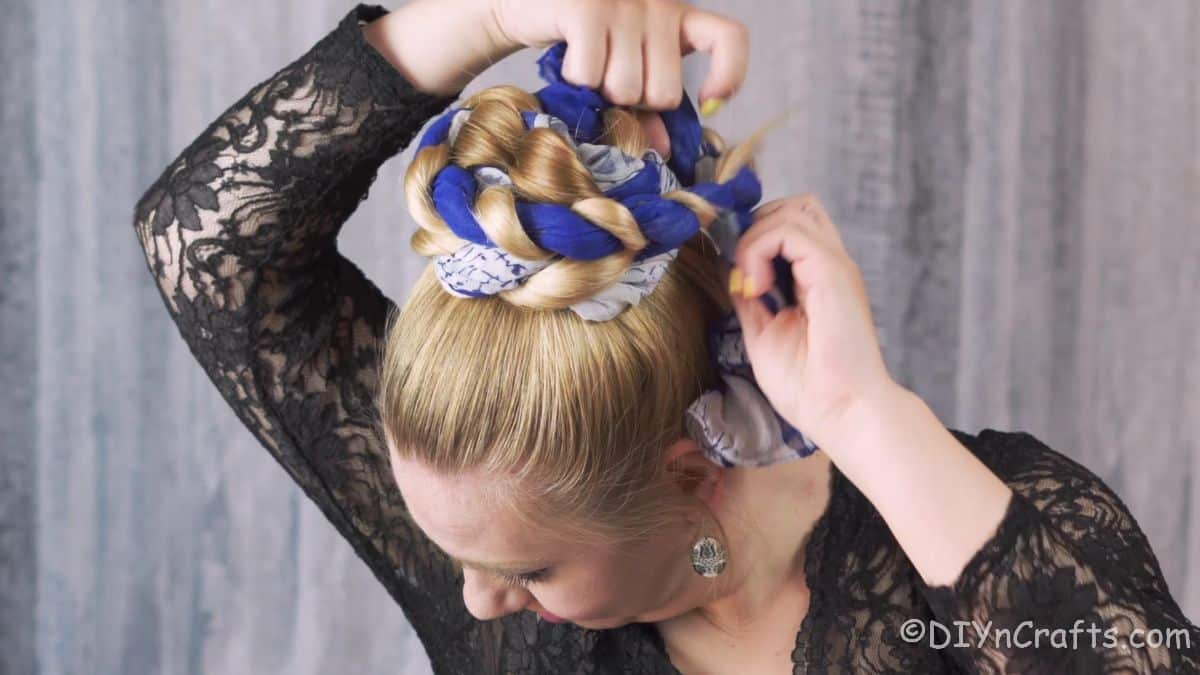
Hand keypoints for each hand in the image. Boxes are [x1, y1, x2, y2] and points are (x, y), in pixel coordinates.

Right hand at [488, 0, 748, 109]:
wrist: (526, 5)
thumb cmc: (583, 43)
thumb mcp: (623, 72)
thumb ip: (647, 109)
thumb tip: (662, 151)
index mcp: (677, 17)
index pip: (729, 38)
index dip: (729, 74)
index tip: (710, 101)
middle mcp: (657, 4)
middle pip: (665, 92)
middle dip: (634, 102)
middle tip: (612, 81)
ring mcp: (622, 3)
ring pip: (626, 89)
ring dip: (600, 93)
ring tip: (588, 67)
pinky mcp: (585, 9)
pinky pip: (590, 75)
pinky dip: (575, 80)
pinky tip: (569, 59)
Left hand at [729, 195, 898, 446]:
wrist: (841, 412)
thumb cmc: (808, 386)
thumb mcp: (763, 333)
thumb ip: (750, 301)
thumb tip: (731, 274)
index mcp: (817, 278)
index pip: (789, 226)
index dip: (756, 238)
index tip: (738, 281)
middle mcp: (830, 264)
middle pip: (795, 206)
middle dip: (756, 227)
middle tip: (742, 273)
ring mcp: (834, 264)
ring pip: (791, 209)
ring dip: (755, 238)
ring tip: (750, 284)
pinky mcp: (832, 271)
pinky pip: (789, 230)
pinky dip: (759, 248)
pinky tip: (755, 287)